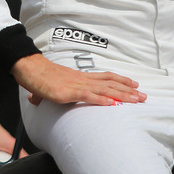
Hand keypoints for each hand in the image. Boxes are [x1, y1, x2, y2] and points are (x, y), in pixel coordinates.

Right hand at [10, 54, 145, 106]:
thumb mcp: (47, 87)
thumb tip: (35, 100)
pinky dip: (101, 100)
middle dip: (129, 90)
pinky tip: (112, 104)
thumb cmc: (37, 77)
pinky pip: (88, 96)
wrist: (28, 69)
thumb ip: (46, 94)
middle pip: (110, 83)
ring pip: (104, 90)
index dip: (121, 81)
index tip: (135, 85)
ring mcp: (76, 85)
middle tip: (144, 97)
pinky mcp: (67, 93)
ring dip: (122, 95)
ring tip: (136, 100)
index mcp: (80, 77)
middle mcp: (82, 79)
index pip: (106, 77)